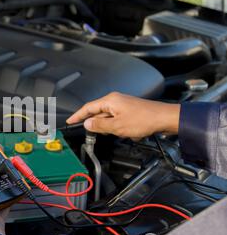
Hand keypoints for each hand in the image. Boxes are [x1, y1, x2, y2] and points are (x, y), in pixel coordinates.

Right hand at [66, 92, 180, 139]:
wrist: (164, 119)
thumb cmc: (144, 120)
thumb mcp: (117, 126)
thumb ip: (99, 125)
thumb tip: (87, 123)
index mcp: (110, 101)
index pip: (88, 108)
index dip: (77, 116)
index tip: (70, 121)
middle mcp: (115, 100)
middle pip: (97, 112)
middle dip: (96, 124)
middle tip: (92, 134)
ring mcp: (123, 105)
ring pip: (107, 117)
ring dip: (108, 127)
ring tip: (115, 134)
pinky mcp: (129, 110)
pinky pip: (116, 119)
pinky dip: (117, 127)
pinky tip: (125, 133)